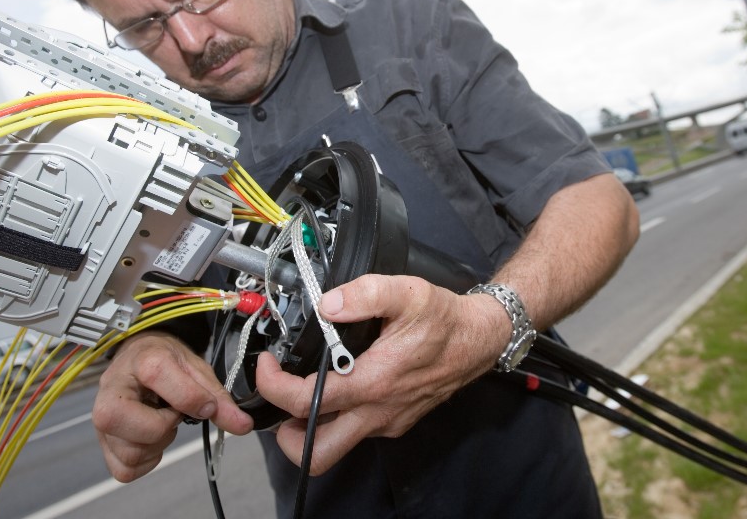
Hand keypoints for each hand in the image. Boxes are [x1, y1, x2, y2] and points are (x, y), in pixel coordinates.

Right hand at [92, 331, 252, 481]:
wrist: (138, 357)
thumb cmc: (165, 361)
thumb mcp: (196, 369)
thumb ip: (219, 398)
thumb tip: (242, 425)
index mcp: (140, 360)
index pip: (157, 375)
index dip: (190, 396)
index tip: (205, 405)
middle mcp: (112, 389)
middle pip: (134, 424)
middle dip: (164, 426)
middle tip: (172, 413)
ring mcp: (100, 418)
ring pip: (130, 453)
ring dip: (157, 444)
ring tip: (161, 422)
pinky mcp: (102, 442)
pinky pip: (124, 470)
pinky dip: (145, 460)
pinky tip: (150, 438)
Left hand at [255, 274, 509, 474]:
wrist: (480, 339)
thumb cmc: (445, 320)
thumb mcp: (407, 292)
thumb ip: (365, 293)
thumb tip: (328, 304)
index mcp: (374, 383)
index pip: (306, 404)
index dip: (273, 386)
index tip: (266, 365)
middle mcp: (377, 412)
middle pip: (316, 453)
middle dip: (286, 435)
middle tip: (279, 399)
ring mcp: (386, 422)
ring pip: (336, 446)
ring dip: (310, 427)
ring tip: (301, 390)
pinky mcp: (394, 421)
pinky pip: (356, 430)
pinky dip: (336, 415)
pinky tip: (337, 383)